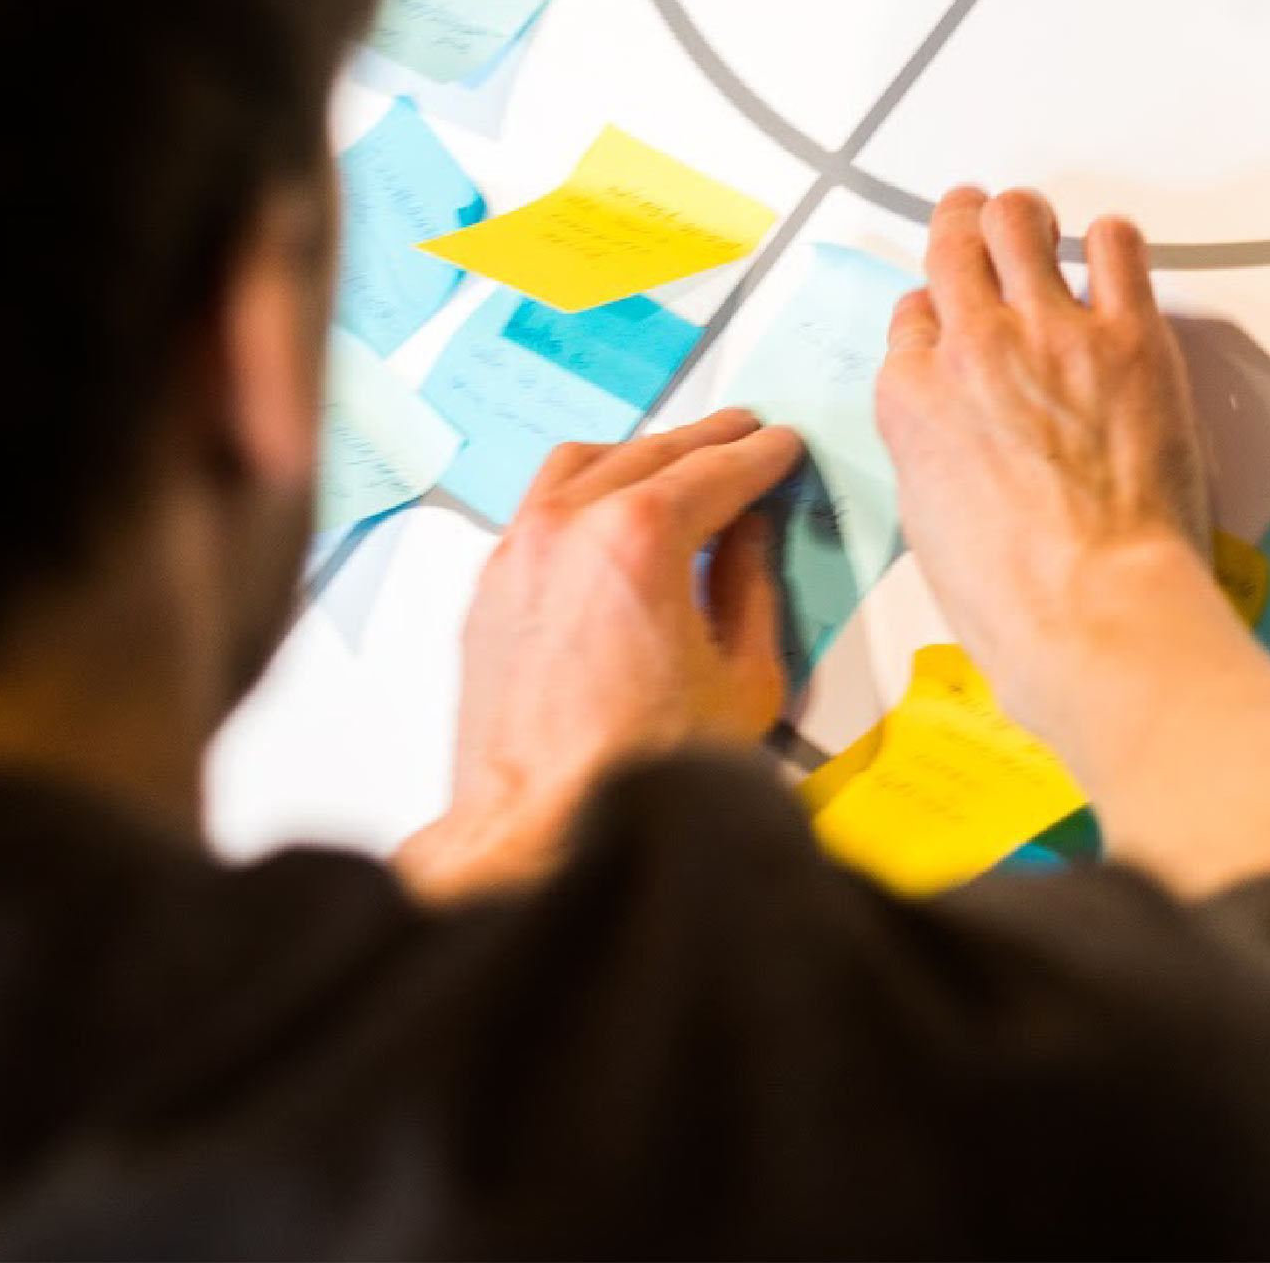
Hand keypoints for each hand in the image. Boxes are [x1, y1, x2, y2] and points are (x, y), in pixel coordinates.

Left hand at [396, 408, 802, 901]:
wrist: (540, 832)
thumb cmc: (636, 774)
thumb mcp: (744, 682)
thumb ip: (753, 591)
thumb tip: (748, 542)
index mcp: (639, 537)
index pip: (717, 470)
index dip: (760, 456)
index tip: (780, 448)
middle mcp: (568, 527)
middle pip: (652, 455)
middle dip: (706, 443)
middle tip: (744, 437)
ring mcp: (518, 553)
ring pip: (584, 465)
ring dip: (640, 455)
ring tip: (679, 461)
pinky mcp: (490, 588)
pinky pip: (539, 506)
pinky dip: (584, 490)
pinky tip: (609, 506)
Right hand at [875, 186, 1208, 732]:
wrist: (1091, 608)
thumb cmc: (1014, 592)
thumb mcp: (928, 519)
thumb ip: (935, 448)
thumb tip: (958, 433)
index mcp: (912, 397)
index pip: (912, 315)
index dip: (933, 311)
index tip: (948, 315)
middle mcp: (971, 348)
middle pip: (954, 243)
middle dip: (964, 223)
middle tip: (977, 216)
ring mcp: (1049, 333)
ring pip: (1021, 222)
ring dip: (1026, 215)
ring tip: (1039, 221)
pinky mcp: (1128, 335)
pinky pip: (1116, 245)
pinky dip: (1111, 240)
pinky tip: (1111, 252)